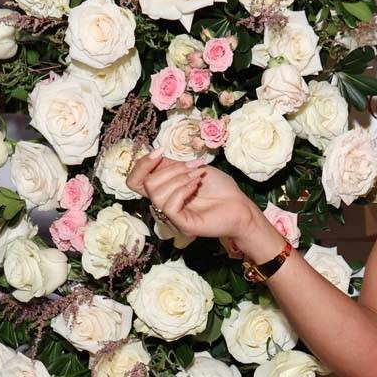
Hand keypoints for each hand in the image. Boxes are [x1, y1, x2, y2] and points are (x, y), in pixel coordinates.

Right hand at [126, 150, 268, 252]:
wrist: (241, 206)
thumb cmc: (220, 189)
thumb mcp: (193, 169)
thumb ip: (172, 165)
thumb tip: (155, 155)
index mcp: (164, 191)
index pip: (135, 181)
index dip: (142, 164)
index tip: (160, 151)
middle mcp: (164, 205)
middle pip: (146, 184)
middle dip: (170, 169)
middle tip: (193, 166)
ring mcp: (172, 217)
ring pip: (157, 193)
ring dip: (179, 178)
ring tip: (198, 176)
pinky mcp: (182, 225)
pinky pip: (169, 206)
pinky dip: (182, 190)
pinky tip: (196, 185)